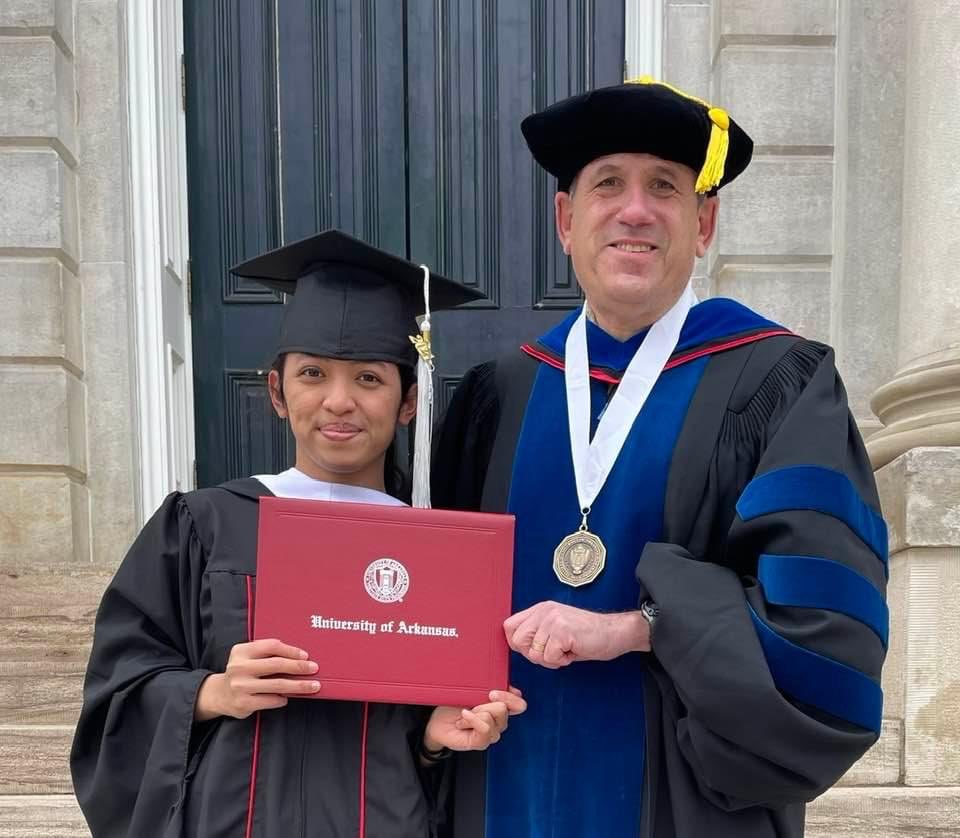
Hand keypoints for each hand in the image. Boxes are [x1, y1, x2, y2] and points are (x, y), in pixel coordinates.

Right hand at [194, 638, 320, 720]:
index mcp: (242, 651)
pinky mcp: (244, 703)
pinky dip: (283, 699)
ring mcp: (241, 686)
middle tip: (314, 668)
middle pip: (276, 664)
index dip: (291, 650)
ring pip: (278, 685)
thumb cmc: (243, 672)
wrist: (220, 695)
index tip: (305, 655)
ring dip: (299, 685)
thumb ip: (267, 654)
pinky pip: (271, 700)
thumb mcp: (248, 657)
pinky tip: (288, 697)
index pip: (271, 646)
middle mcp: (239, 667)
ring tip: (313, 686)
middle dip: (299, 667)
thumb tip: (300, 656)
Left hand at [423, 688, 526, 752]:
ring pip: (491, 718)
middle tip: (472, 705)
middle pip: (503, 709)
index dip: (509, 697)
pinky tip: (462, 721)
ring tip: (465, 715)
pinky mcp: (482, 743)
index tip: (492, 692)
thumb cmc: (454, 704)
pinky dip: (471, 721)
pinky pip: (484, 729)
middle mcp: (499, 722)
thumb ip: (493, 688)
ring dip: (475, 713)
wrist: (437, 719)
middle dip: (484, 704)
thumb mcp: (474, 691)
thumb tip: (512, 688)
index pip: (519, 705)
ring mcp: (491, 734)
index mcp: (501, 707)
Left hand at [504, 601, 649, 668]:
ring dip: (550, 659)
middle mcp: (544, 611)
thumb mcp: (557, 628)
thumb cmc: (588, 635)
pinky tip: (573, 651)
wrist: (615, 632)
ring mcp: (553, 619)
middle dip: (534, 654)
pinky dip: (561, 661)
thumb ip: (538, 633)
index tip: (535, 650)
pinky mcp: (562, 631)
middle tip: (554, 653)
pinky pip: (549, 658)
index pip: (509, 626)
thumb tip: (519, 646)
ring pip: (534, 653)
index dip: (518, 644)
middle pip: (517, 640)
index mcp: (540, 609)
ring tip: (566, 650)